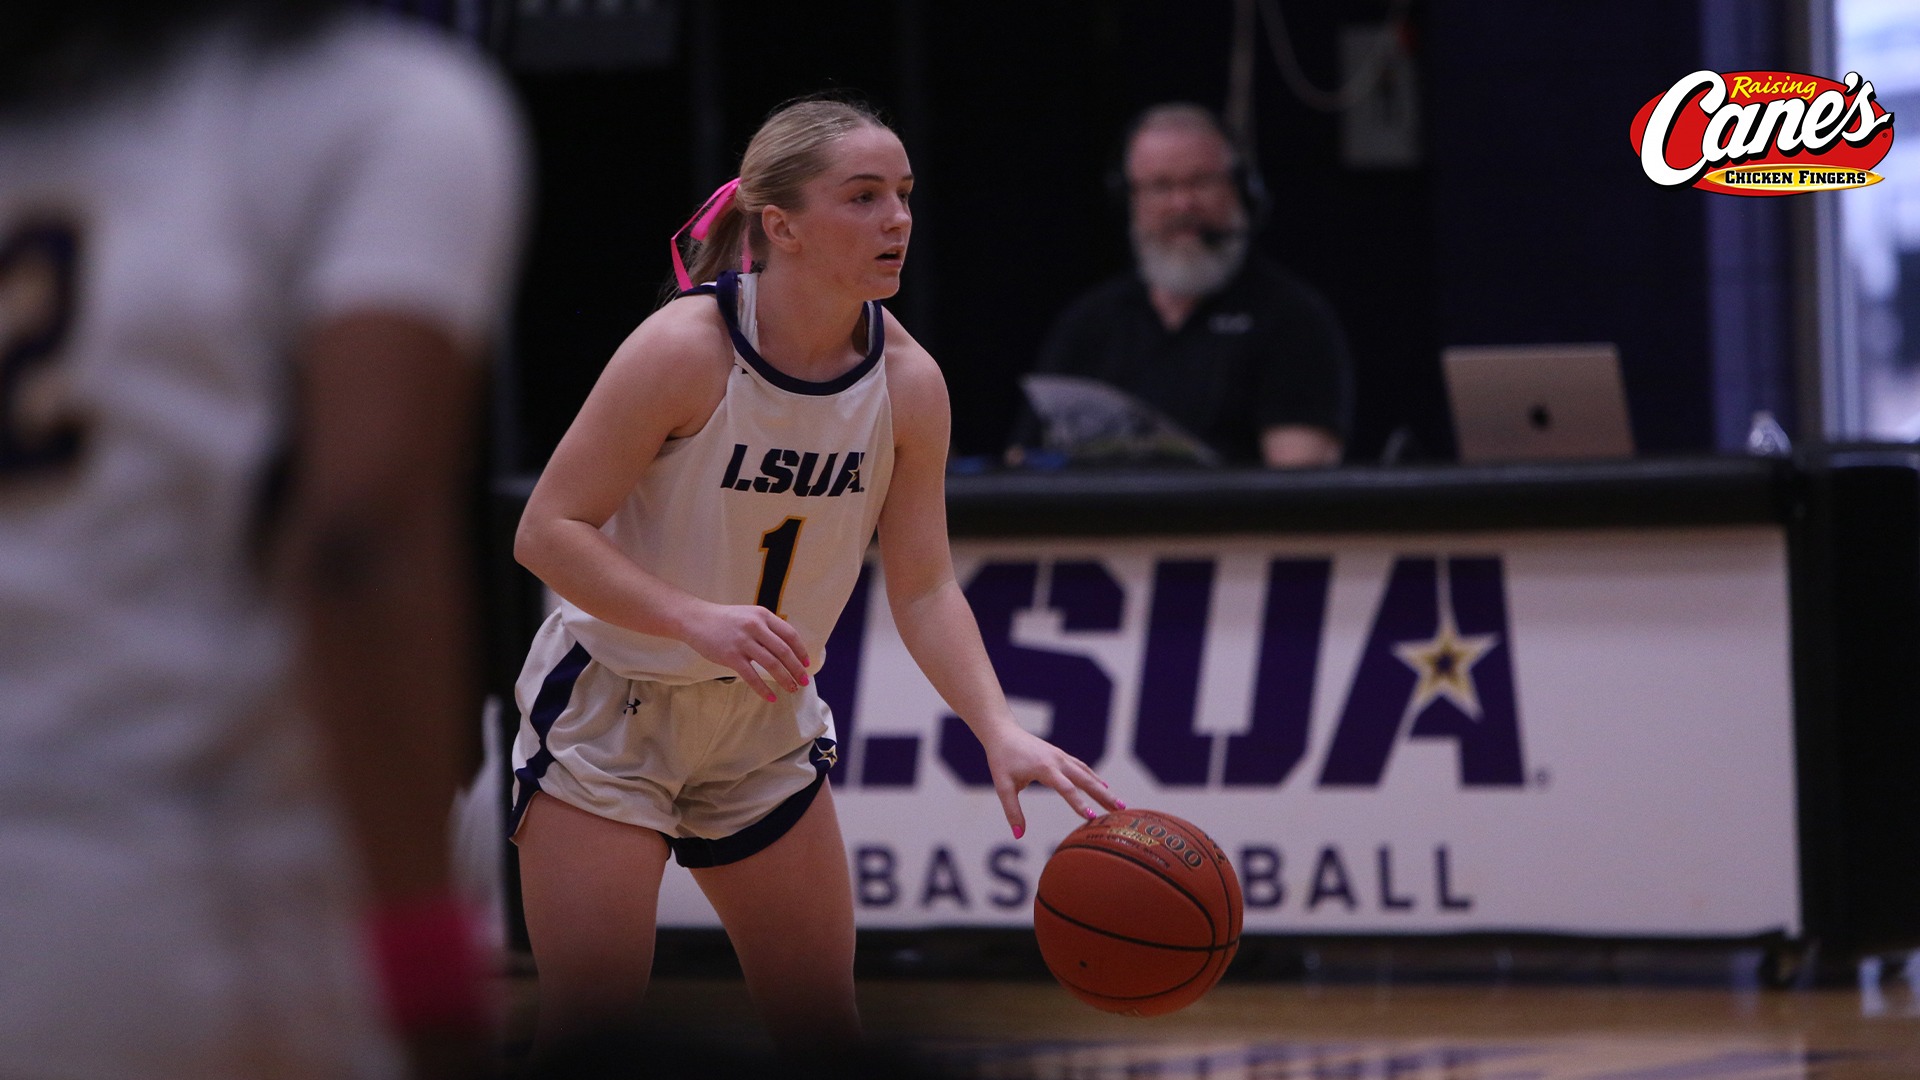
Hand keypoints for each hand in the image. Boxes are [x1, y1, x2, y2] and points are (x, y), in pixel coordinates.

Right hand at [681, 601, 810, 699]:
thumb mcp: (749, 615)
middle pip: (784, 652)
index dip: (801, 651)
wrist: (696, 619)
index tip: (807, 663)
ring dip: (785, 679)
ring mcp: (743, 642)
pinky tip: (770, 697)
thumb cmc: (724, 619)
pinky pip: (751, 676)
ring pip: (771, 664)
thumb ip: (766, 627)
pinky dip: (763, 689)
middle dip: (797, 669)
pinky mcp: (731, 656)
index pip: (790, 635)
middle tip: (804, 681)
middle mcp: (755, 627)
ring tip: (792, 689)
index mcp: (763, 616)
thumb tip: (786, 648)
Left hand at [981, 723, 1122, 838]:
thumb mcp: (1003, 786)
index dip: (1079, 803)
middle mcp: (1057, 760)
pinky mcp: (1060, 755)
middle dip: (1104, 795)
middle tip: (1121, 810)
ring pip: (1087, 773)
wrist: (1003, 733)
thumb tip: (1018, 834)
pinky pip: (1081, 767)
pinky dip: (1094, 777)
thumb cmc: (1002, 759)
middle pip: (1086, 779)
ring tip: (1119, 803)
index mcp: (1045, 768)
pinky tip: (1102, 786)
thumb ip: (1012, 810)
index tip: (1092, 817)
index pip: (1066, 789)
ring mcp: (1061, 756)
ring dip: (1103, 788)